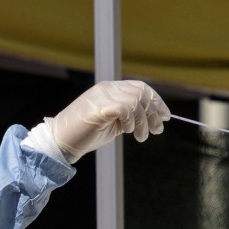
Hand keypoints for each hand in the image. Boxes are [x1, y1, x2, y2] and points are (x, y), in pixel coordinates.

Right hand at [50, 80, 169, 162]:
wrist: (62, 141)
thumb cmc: (86, 134)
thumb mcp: (114, 124)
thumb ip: (129, 117)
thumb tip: (153, 119)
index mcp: (110, 89)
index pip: (140, 87)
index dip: (156, 101)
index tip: (166, 116)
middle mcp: (107, 88)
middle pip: (141, 93)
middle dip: (154, 113)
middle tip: (157, 130)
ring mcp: (102, 96)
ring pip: (135, 101)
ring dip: (143, 121)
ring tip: (141, 137)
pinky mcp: (98, 107)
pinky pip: (124, 108)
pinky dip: (130, 121)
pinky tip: (127, 132)